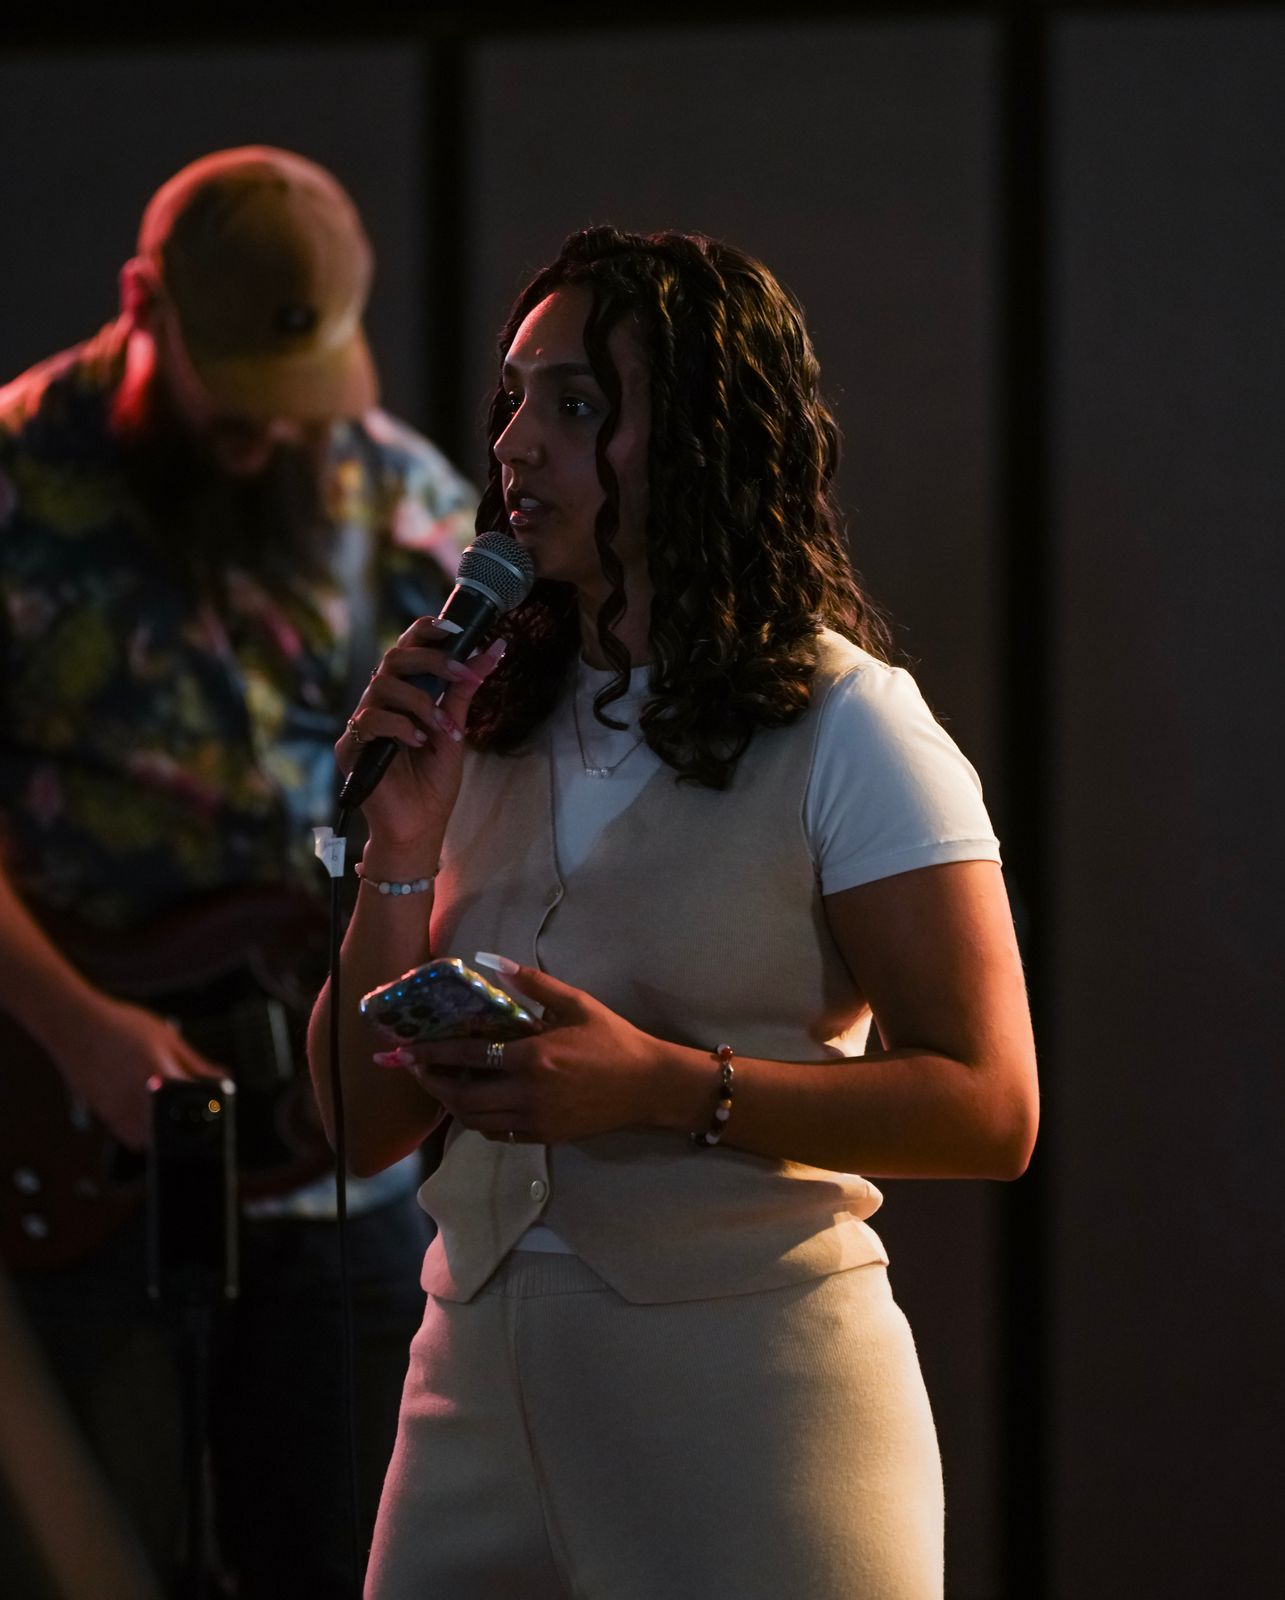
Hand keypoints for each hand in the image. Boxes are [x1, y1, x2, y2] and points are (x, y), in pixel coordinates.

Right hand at [52, 993, 225, 1150]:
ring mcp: (120, 1112)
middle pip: (175, 1131)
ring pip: (153, 1140)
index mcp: (160, 1076)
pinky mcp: (106, 1117)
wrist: (76, 1027)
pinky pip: (133, 1138)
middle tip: (194, 1110)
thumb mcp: (168, 1038)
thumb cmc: (122, 1027)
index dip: (210, 1106)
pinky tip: (149, 1114)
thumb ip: (195, 1063)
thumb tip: (223, 1077)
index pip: (197, 1104)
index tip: (216, 1102)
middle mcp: (140, 1099)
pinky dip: (145, 1133)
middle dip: (188, 1125)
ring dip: (166, 1133)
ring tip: (171, 1113)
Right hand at [337, 620, 505, 850]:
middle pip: (394, 657)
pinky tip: (418, 742)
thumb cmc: (434, 780)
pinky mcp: (351, 746)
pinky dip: (400, 726)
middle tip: (463, 676)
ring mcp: (363, 723)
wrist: (420, 825)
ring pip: (383, 684)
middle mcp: (380, 702)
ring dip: (421, 702)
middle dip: (432, 661)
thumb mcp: (455, 729)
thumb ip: (465, 690)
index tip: (456, 631)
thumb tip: (495, 649)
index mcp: (403, 694)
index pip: (407, 648)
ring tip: (443, 728)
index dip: (426, 632)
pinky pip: (370, 719)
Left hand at [376, 963, 663, 1143]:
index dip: (433, 1053)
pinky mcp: (543, 1136)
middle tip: (415, 1070)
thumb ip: (533, 983)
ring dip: (450, 1104)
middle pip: (462, 1095)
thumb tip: (492, 961)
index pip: (469, 1055)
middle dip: (432, 1082)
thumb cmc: (613, 1039)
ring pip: (475, 1120)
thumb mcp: (576, 1003)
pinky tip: (473, 1104)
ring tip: (439, 1085)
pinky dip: (477, 1121)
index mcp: (534, 1056)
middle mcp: (528, 1092)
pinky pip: (497, 1134)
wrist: (647, 1085)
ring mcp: (535, 1119)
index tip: (408, 1049)